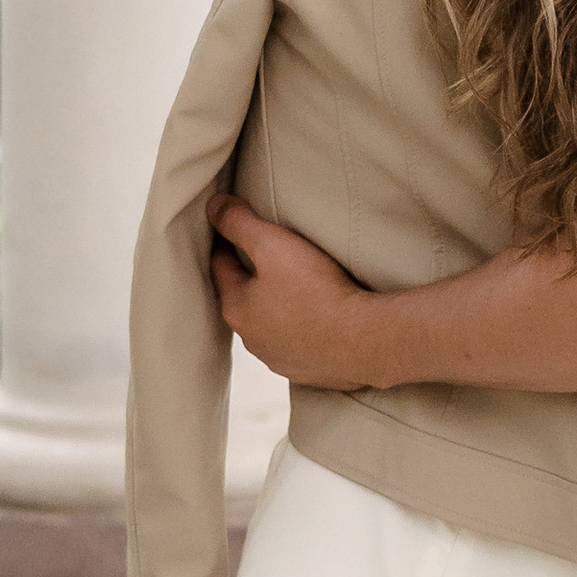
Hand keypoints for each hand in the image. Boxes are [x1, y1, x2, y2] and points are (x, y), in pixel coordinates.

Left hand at [206, 192, 379, 386]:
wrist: (364, 341)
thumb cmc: (316, 291)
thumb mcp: (273, 244)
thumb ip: (239, 223)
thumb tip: (213, 206)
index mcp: (237, 307)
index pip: (221, 265)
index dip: (228, 241)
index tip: (237, 227)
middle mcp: (251, 338)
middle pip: (244, 298)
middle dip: (250, 278)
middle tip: (267, 256)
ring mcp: (279, 358)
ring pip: (269, 325)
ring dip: (276, 309)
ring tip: (295, 289)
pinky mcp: (307, 371)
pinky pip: (297, 346)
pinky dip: (301, 332)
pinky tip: (316, 321)